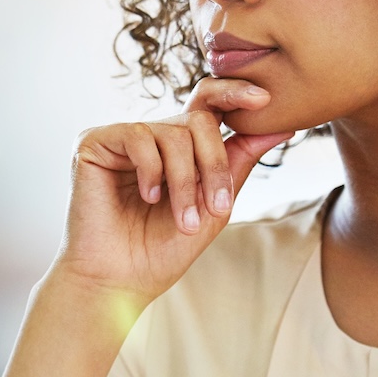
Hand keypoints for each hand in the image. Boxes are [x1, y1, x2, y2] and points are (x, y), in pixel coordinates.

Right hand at [55, 78, 295, 302]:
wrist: (118, 283)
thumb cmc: (161, 251)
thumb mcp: (214, 206)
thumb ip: (240, 162)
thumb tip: (283, 125)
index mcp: (178, 148)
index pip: (208, 105)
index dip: (235, 93)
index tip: (265, 100)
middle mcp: (150, 137)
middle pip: (199, 120)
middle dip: (215, 164)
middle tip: (218, 208)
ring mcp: (122, 137)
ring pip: (174, 133)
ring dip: (186, 182)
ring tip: (183, 220)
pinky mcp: (94, 142)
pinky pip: (139, 136)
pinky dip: (152, 171)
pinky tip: (147, 198)